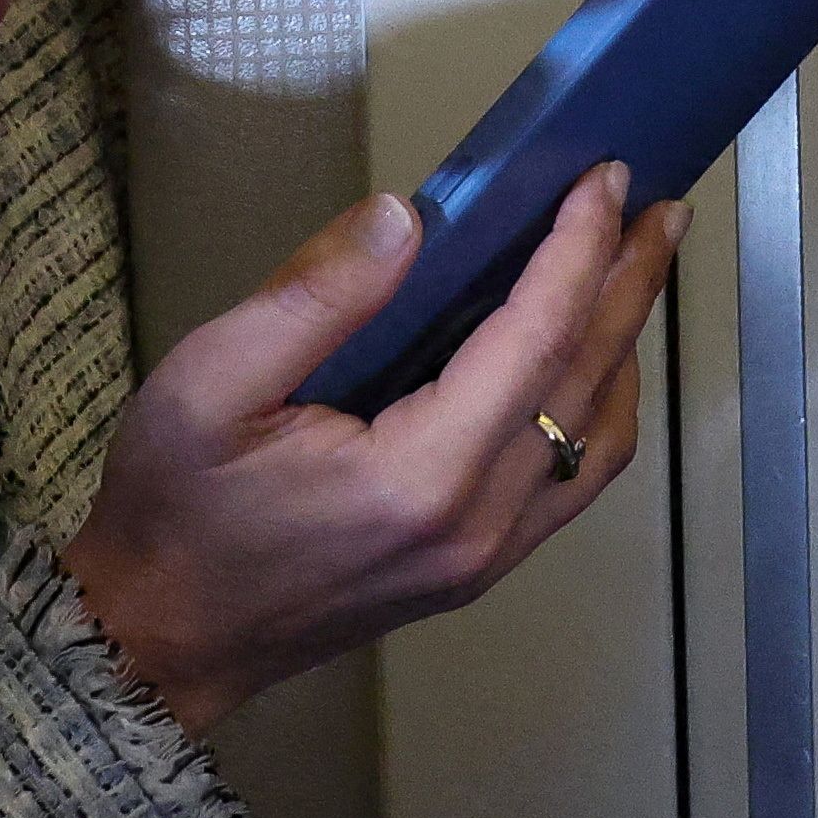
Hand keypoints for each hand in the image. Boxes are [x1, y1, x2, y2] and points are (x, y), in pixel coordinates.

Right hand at [62, 167, 682, 729]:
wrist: (157, 641)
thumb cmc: (174, 510)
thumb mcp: (209, 381)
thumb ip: (315, 294)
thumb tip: (408, 216)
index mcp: (419, 476)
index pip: (535, 339)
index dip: (578, 248)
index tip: (604, 177)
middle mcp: (475, 524)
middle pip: (587, 382)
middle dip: (629, 282)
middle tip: (660, 204)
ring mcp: (484, 557)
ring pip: (598, 437)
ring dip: (625, 343)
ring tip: (634, 265)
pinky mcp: (476, 569)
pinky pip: (572, 480)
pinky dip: (598, 406)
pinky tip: (588, 357)